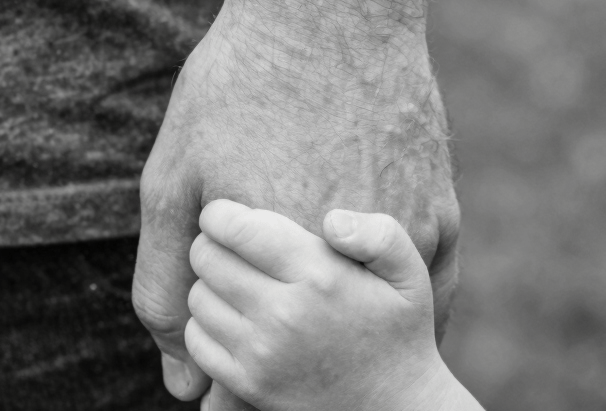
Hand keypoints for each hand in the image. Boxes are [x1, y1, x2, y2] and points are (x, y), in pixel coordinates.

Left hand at [132, 0, 459, 402]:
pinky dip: (388, 300)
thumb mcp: (173, 183)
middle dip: (268, 317)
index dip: (226, 329)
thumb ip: (165, 287)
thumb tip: (178, 388)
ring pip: (361, 320)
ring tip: (308, 246)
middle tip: (264, 235)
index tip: (227, 292)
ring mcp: (405, 238)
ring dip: (333, 312)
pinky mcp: (442, 217)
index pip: (241, 357)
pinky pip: (425, 292)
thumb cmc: (239, 88)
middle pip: (297, 342)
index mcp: (277, 264)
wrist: (329, 11)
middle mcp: (346, 264)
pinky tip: (366, 286)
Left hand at [186, 200, 449, 410]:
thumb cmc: (397, 329)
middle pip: (207, 258)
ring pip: (198, 296)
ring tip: (233, 280)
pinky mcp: (247, 383)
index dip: (219, 214)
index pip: (238, 229)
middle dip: (211, 243)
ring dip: (207, 282)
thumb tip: (331, 221)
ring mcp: (261, 353)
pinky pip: (196, 338)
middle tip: (228, 244)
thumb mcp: (408, 273)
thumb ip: (379, 234)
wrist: (392, 406)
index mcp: (320, 276)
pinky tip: (231, 315)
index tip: (223, 213)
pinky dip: (204, 322)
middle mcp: (284, 314)